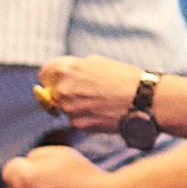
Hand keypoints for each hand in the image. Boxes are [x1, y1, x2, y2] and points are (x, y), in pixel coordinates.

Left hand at [32, 57, 155, 148]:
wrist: (142, 99)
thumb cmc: (122, 77)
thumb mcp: (96, 63)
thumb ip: (73, 69)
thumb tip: (57, 79)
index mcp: (64, 69)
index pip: (44, 74)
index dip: (54, 76)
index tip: (64, 78)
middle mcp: (61, 89)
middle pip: (51, 93)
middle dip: (63, 92)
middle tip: (87, 91)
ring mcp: (68, 109)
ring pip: (64, 107)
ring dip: (75, 105)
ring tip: (100, 100)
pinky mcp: (78, 124)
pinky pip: (76, 119)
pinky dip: (85, 116)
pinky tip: (103, 111)